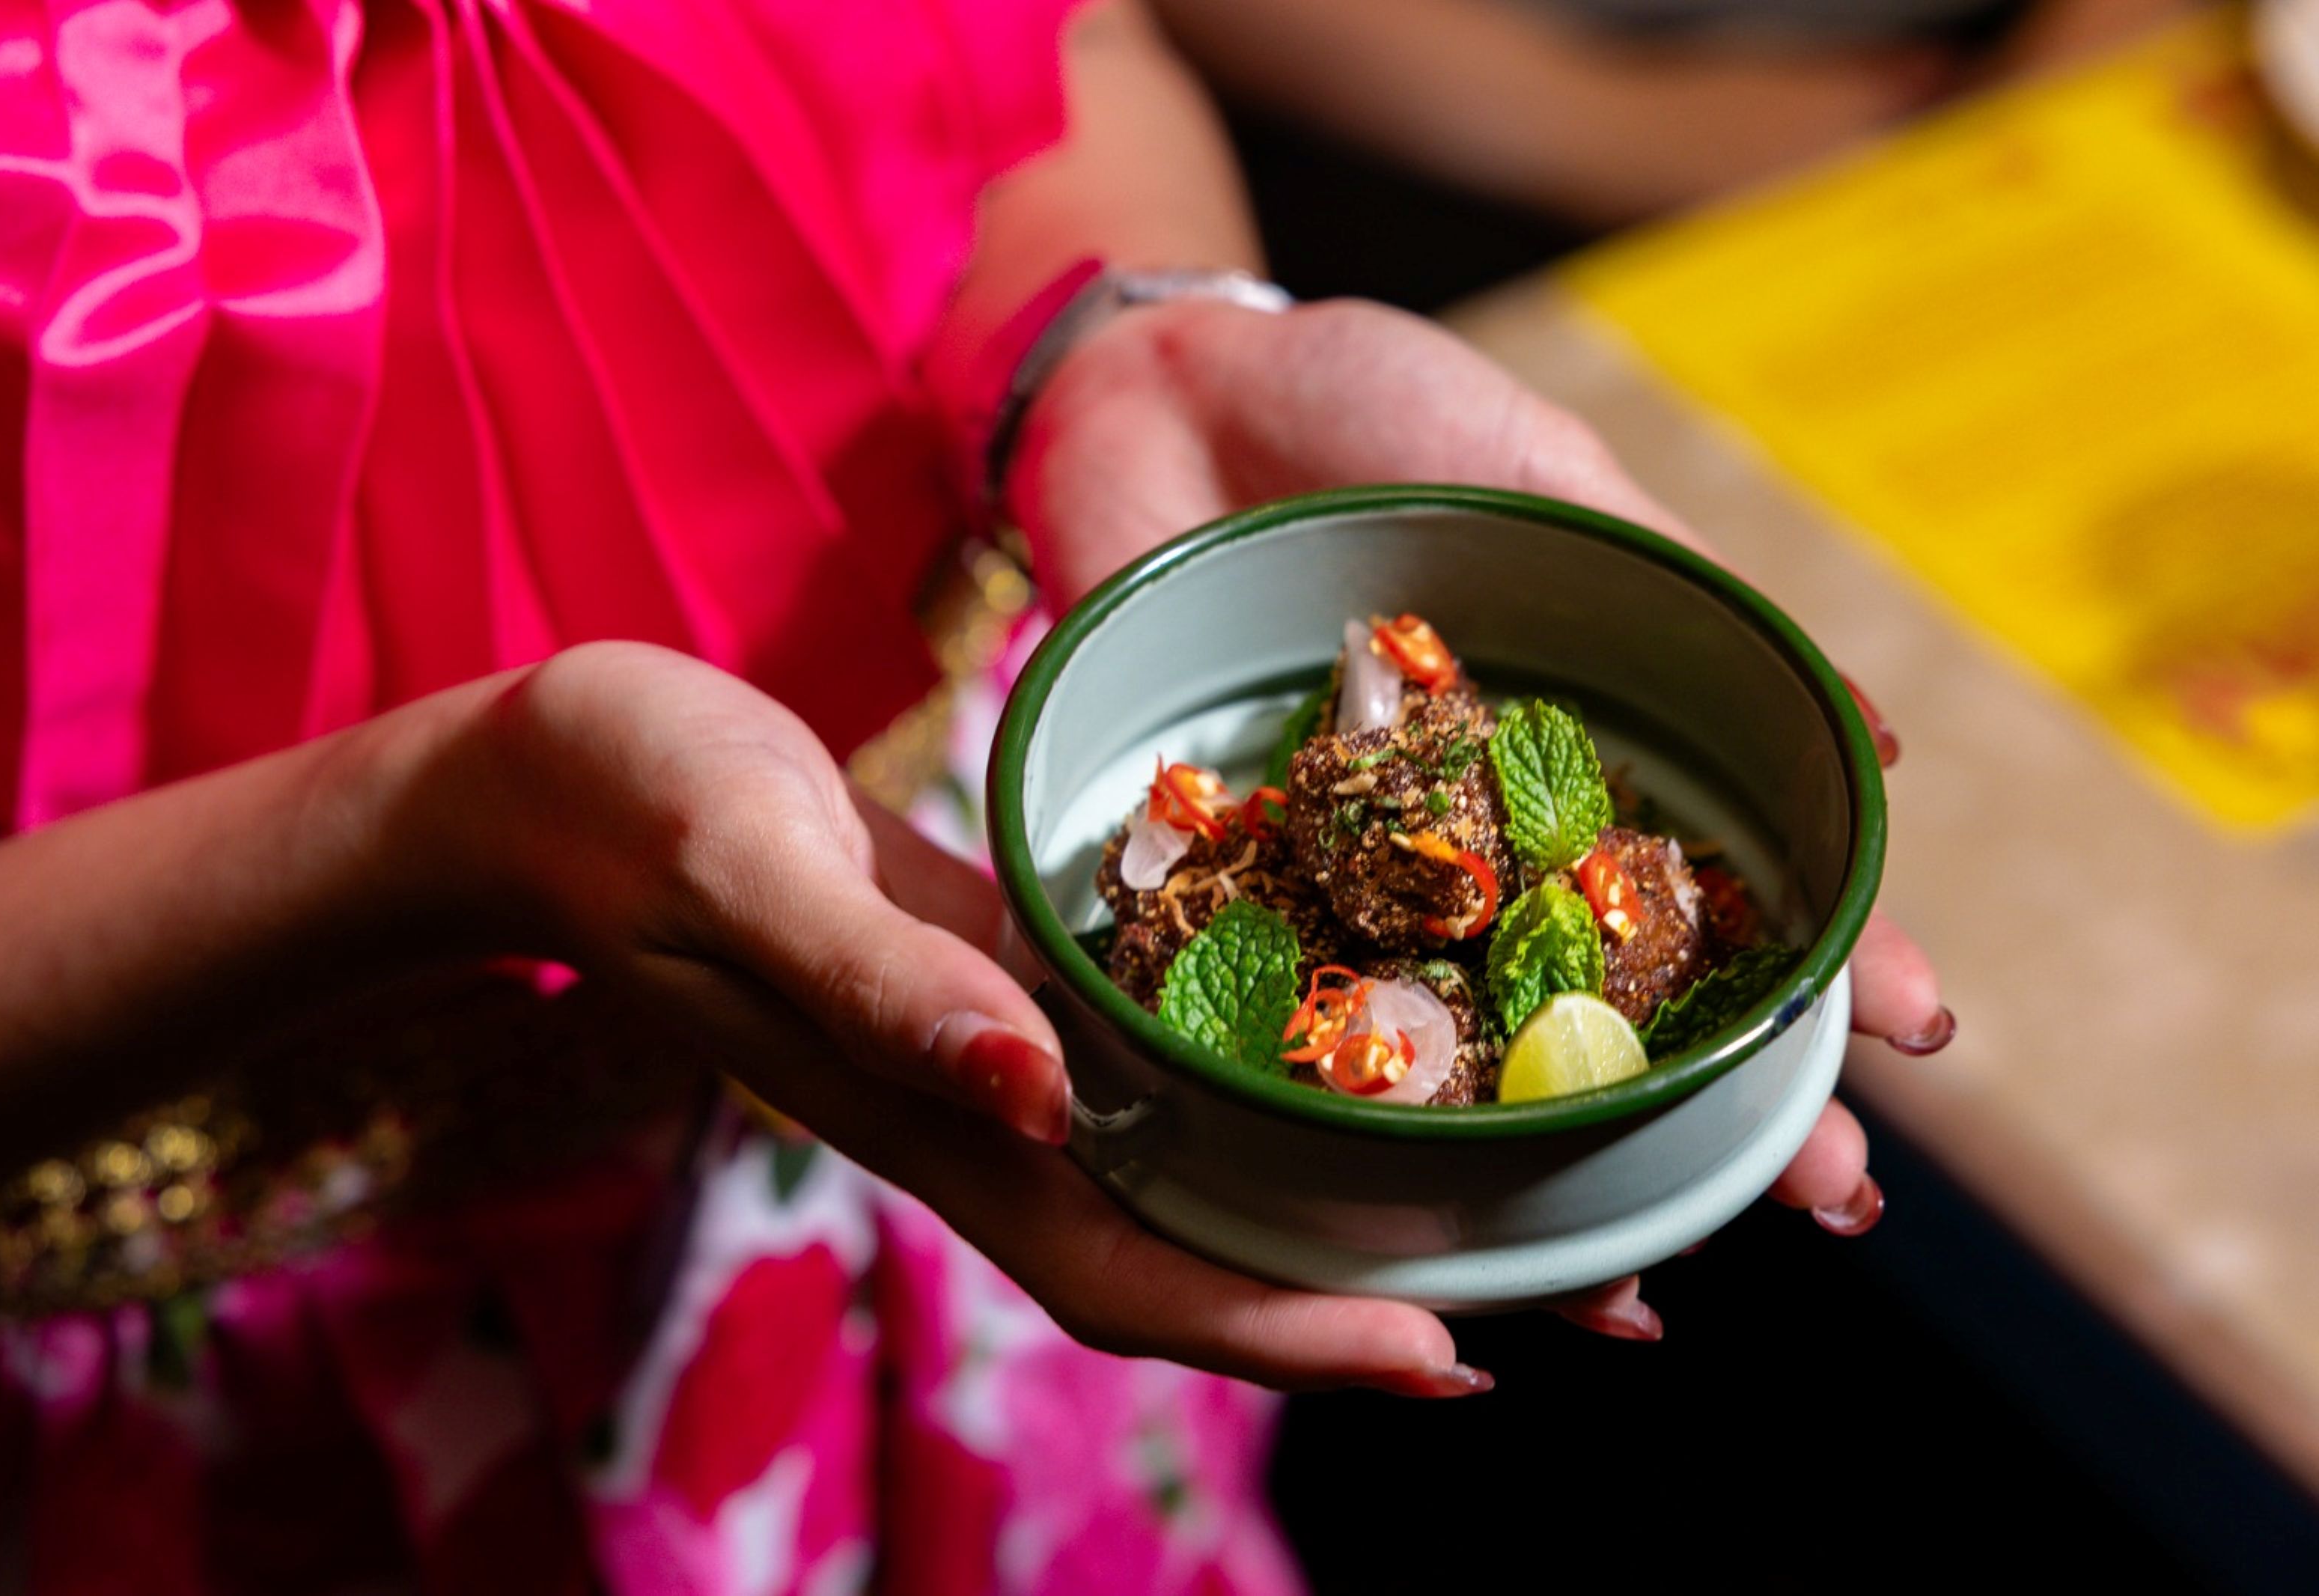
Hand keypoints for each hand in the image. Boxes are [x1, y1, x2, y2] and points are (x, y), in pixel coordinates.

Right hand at [428, 641, 1478, 1392]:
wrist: (558, 776)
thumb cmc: (633, 803)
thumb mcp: (745, 866)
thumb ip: (877, 982)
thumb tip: (1028, 1083)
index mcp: (942, 1120)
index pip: (1139, 1274)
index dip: (1291, 1336)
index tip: (1459, 1354)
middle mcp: (998, 1117)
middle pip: (1219, 1260)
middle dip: (1398, 1299)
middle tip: (1605, 1297)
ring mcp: (1011, 1060)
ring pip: (1216, 1178)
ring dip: (1375, 1209)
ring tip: (1554, 1206)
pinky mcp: (1017, 980)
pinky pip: (1178, 1071)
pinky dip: (1294, 1091)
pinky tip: (1393, 1053)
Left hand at [1010, 297, 1951, 1336]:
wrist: (1150, 386)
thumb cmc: (1364, 406)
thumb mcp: (1541, 474)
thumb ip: (1680, 596)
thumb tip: (1882, 744)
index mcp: (1573, 744)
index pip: (1721, 871)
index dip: (1821, 955)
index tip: (1911, 1033)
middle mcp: (1475, 834)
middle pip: (1616, 993)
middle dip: (1724, 1099)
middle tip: (1824, 1197)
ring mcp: (1352, 869)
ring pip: (1467, 1041)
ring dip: (1559, 1153)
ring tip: (1650, 1260)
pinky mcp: (1221, 875)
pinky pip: (1286, 1007)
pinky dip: (1336, 1100)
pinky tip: (1409, 1203)